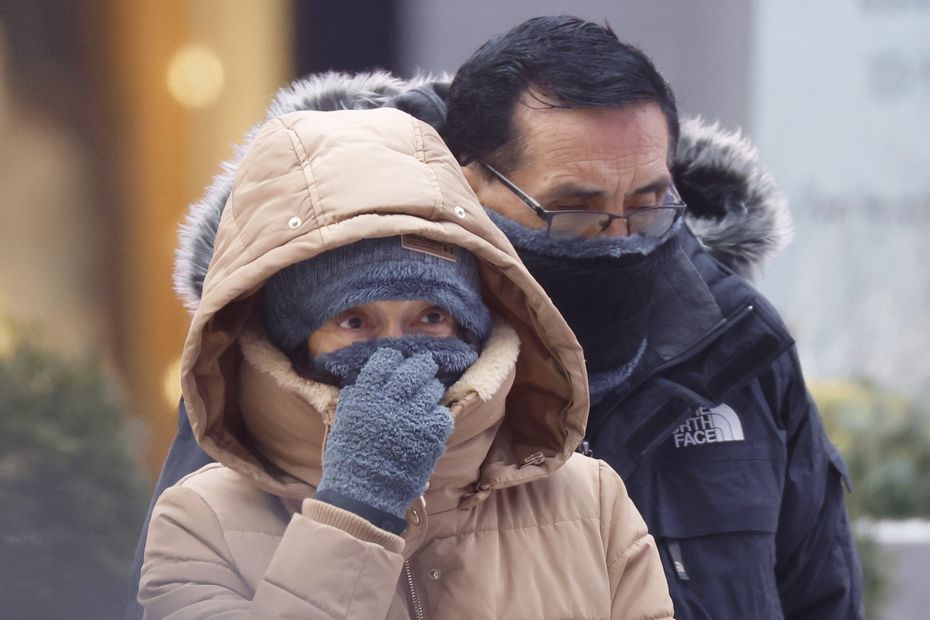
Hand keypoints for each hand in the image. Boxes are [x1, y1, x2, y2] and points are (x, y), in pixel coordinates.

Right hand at [317, 348, 452, 519]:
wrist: (363, 496)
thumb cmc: (348, 463)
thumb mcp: (343, 425)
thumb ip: (354, 402)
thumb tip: (360, 386)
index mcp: (365, 396)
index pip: (383, 362)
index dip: (392, 359)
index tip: (396, 360)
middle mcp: (389, 401)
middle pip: (412, 370)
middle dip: (420, 366)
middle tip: (425, 366)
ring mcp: (412, 416)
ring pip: (431, 389)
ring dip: (431, 390)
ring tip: (429, 394)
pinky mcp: (430, 434)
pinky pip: (442, 414)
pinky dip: (439, 415)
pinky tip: (433, 421)